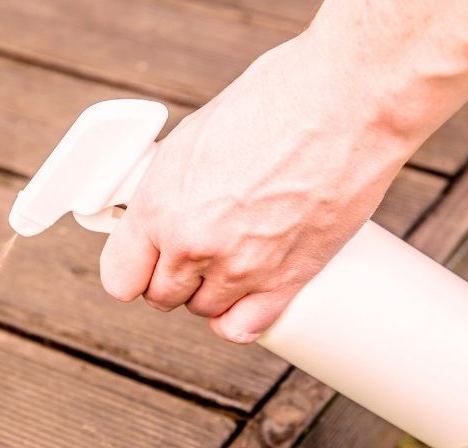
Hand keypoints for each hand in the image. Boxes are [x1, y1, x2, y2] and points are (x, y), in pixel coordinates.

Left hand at [99, 35, 414, 343]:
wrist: (348, 102)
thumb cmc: (276, 101)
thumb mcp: (194, 136)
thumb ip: (170, 188)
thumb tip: (162, 210)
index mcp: (160, 206)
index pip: (119, 278)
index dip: (132, 269)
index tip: (144, 259)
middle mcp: (193, 245)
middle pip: (163, 297)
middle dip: (174, 276)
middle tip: (196, 247)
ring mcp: (241, 269)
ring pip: (205, 311)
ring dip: (212, 292)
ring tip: (231, 256)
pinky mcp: (288, 281)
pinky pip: (245, 328)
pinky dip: (241, 318)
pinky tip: (246, 296)